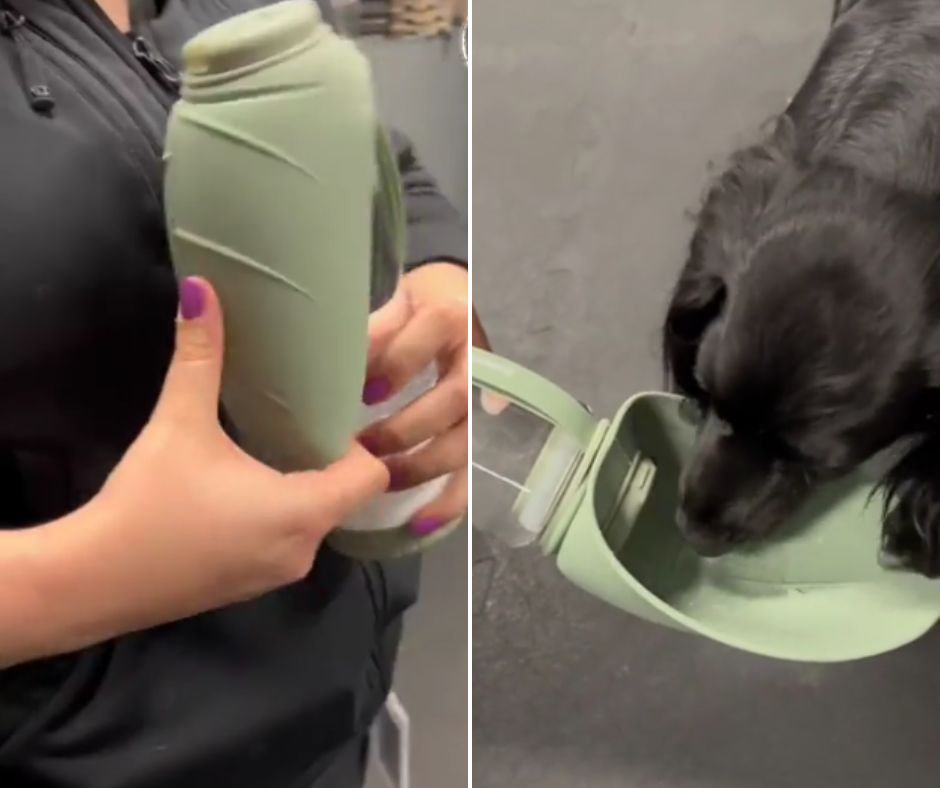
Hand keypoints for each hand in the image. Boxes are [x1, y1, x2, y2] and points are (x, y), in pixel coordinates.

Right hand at [33, 278, 387, 650]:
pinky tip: (240, 490)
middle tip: (297, 420)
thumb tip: (202, 288)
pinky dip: (278, 515)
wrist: (89, 583)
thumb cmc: (147, 503)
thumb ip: (199, 356)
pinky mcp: (251, 588)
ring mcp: (278, 576)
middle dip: (327, 459)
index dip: (358, 442)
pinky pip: (287, 542)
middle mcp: (305, 551)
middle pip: (345, 496)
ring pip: (315, 520)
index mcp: (305, 512)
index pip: (371, 475)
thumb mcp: (179, 423)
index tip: (328, 414)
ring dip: (301, 487)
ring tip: (268, 448)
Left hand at [359, 263, 470, 533]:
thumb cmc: (417, 304)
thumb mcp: (396, 301)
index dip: (399, 363)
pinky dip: (448, 501)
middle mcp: (476, 359)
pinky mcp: (480, 433)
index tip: (366, 390)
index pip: (430, 335)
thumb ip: (372, 327)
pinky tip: (420, 523)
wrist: (460, 304)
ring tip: (383, 479)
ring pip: (463, 442)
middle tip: (364, 446)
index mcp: (451, 316)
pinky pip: (471, 473)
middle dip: (406, 428)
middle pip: (452, 401)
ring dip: (421, 466)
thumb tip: (324, 359)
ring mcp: (482, 400)